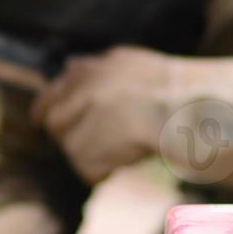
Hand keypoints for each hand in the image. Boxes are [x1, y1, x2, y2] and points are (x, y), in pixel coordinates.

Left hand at [32, 46, 174, 184]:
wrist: (191, 110)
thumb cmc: (170, 87)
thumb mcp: (128, 62)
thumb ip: (94, 68)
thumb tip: (68, 67)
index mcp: (86, 71)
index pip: (50, 96)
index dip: (45, 112)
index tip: (41, 121)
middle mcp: (80, 94)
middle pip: (55, 126)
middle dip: (72, 136)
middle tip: (102, 140)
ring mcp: (84, 123)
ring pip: (73, 151)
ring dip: (95, 153)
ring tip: (127, 144)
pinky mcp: (90, 152)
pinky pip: (89, 171)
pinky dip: (106, 170)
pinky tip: (129, 157)